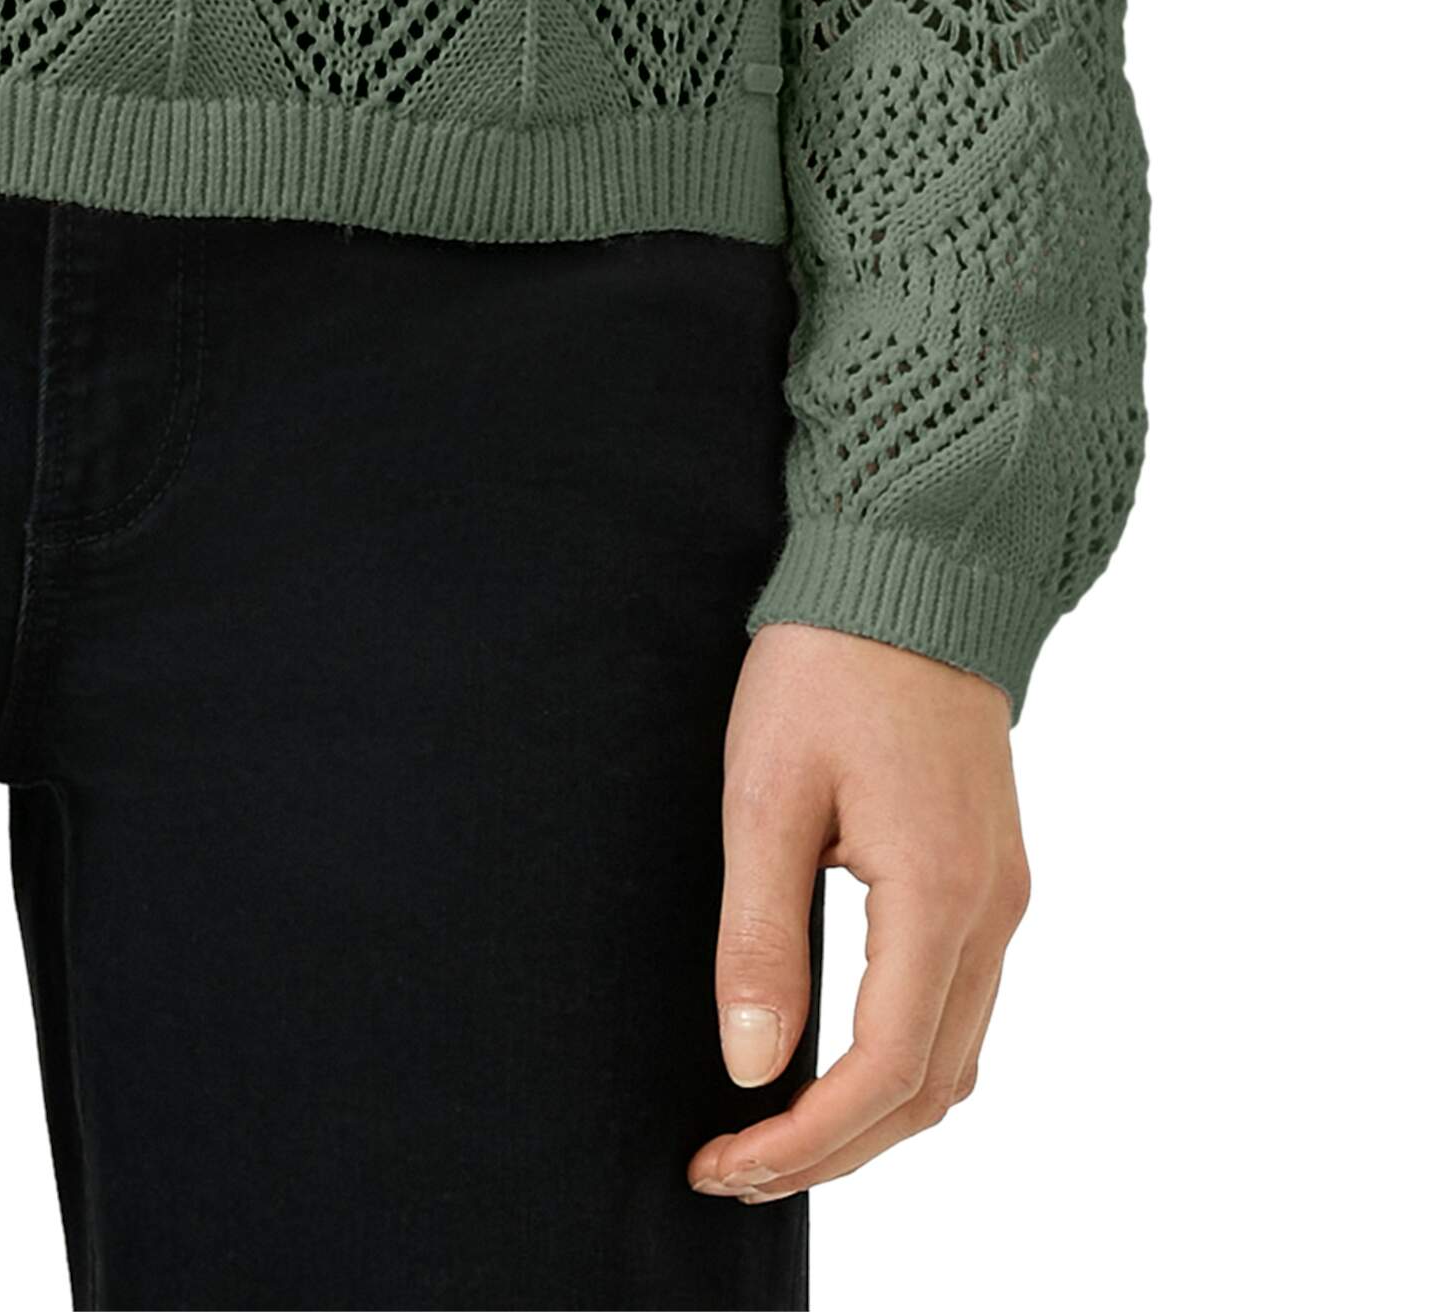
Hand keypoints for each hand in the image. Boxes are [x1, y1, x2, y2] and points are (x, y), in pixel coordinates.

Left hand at [691, 619, 1029, 1204]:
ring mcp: (1002, 894)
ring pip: (954, 1059)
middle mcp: (992, 910)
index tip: (725, 1164)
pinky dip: (903, 1060)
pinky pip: (961, 1005)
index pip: (884, 1075)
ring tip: (773, 1131)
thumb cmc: (830, 661)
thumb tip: (752, 1065)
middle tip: (735, 1166)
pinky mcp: (992, 873)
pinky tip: (834, 1057)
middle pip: (931, 1091)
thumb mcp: (765, 790)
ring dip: (872, 1115)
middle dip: (836, 1150)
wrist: (916, 561)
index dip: (805, 1142)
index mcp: (939, 895)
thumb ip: (760, 935)